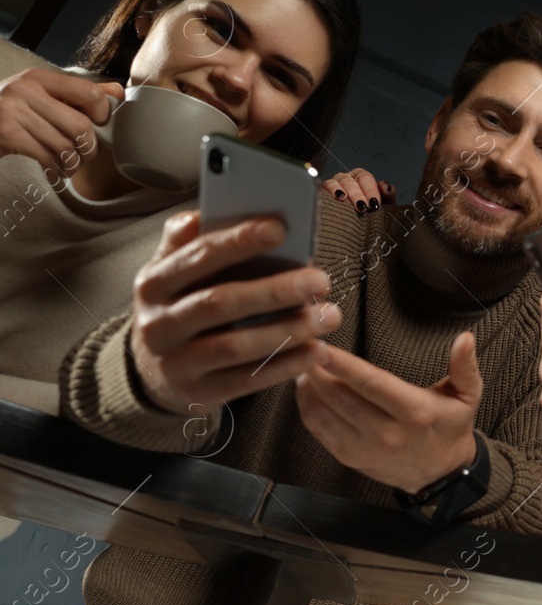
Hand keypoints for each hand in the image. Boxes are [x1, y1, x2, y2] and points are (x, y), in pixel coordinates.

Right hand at [0, 67, 121, 174]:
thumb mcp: (38, 97)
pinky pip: (47, 157)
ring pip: (65, 145)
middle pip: (80, 125)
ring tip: (68, 166)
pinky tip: (54, 171)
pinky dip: (56, 169)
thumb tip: (119, 91)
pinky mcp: (6, 133)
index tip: (98, 126)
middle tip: (84, 155)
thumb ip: (76, 94)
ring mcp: (12, 111)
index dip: (102, 113)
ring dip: (72, 163)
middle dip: (88, 147)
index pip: (89, 91)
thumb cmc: (7, 115)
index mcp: (38, 78)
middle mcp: (25, 90)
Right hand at [129, 211, 340, 413]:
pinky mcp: (199, 393)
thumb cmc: (179, 306)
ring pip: (236, 346)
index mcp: (154, 283)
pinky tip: (317, 351)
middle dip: (275, 290)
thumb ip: (188, 241)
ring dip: (288, 330)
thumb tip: (210, 212)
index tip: (280, 228)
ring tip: (329, 315)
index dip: (238, 242)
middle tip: (320, 280)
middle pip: (220, 303)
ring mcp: (177, 362)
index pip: (198, 257)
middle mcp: (159, 323)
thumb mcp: (171, 272)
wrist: (150, 372)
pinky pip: (247, 380)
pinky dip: (286, 365)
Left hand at [295, 330, 481, 492]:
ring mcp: (365, 449)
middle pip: (340, 398)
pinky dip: (307, 408)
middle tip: (304, 347)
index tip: (323, 347)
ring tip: (302, 365)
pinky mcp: (350, 458)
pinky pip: (319, 431)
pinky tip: (306, 390)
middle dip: (317, 370)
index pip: (371, 384)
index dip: (343, 365)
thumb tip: (465, 339)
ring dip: (308, 388)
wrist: (442, 475)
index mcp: (414, 412)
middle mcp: (387, 433)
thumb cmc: (451, 427)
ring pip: (324, 414)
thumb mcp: (467, 395)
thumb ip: (465, 366)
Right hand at [320, 167, 394, 213]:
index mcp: (361, 178)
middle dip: (357, 194)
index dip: (370, 189)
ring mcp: (332, 186)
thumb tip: (385, 185)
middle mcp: (345, 179)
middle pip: (349, 180)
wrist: (358, 234)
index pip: (364, 177)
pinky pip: (321, 190)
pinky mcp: (321, 195)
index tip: (374, 203)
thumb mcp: (384, 207)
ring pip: (333, 183)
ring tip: (343, 199)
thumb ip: (388, 196)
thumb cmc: (371, 216)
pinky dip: (326, 192)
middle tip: (363, 208)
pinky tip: (331, 199)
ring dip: (339, 190)